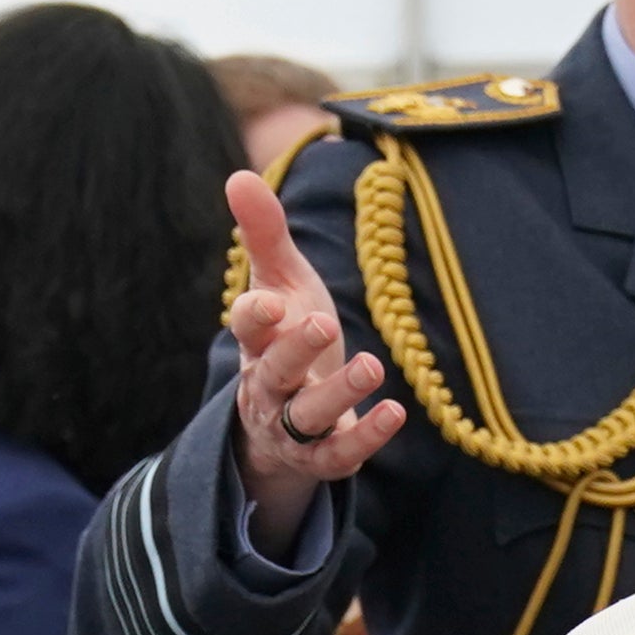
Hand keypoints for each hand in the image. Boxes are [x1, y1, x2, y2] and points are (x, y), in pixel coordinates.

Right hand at [221, 169, 402, 555]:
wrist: (285, 421)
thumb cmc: (286, 336)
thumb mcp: (281, 282)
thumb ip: (264, 234)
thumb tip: (239, 174)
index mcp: (256, 341)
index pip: (246, 327)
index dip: (255, 316)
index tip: (271, 302)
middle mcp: (267, 387)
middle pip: (274, 372)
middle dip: (295, 350)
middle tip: (322, 323)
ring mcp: (292, 427)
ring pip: (306, 417)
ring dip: (337, 393)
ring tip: (371, 364)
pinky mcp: (320, 459)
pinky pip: (339, 455)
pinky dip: (366, 437)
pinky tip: (395, 412)